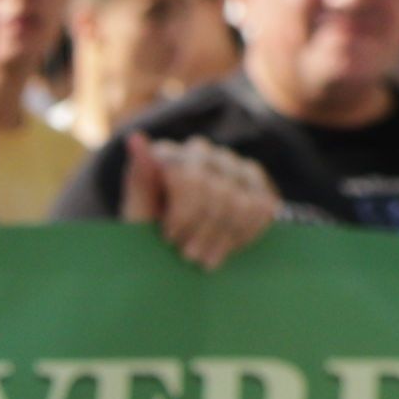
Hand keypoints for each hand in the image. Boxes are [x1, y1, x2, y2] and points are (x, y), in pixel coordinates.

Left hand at [135, 139, 281, 268]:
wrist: (173, 255)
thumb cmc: (149, 234)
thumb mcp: (137, 213)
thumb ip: (138, 179)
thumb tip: (136, 138)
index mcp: (169, 154)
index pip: (191, 179)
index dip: (183, 216)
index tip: (168, 238)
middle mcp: (202, 152)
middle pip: (220, 193)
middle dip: (203, 231)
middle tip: (188, 256)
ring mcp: (232, 165)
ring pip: (244, 203)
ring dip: (224, 238)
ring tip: (206, 260)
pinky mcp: (258, 184)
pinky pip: (263, 208)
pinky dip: (245, 235)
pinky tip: (226, 249)